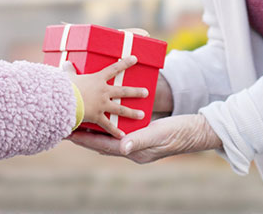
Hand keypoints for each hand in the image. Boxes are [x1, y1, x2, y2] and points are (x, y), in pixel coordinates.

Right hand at [65, 56, 148, 137]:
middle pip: (123, 91)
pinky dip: (115, 131)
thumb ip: (69, 71)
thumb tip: (66, 63)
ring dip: (132, 112)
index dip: (125, 63)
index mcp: (97, 79)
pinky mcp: (97, 116)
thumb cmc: (65, 85)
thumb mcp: (67, 76)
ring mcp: (102, 104)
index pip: (114, 68)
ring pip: (120, 109)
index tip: (135, 59)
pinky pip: (108, 125)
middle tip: (146, 92)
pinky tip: (123, 135)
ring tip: (142, 114)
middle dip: (136, 92)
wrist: (63, 99)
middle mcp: (103, 91)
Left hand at [69, 114, 220, 163]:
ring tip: (79, 118)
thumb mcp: (159, 134)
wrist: (197, 131)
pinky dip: (109, 121)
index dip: (84, 139)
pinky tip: (102, 112)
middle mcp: (131, 147)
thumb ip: (141, 140)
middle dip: (83, 134)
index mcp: (133, 150)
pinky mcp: (141, 132)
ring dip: (94, 126)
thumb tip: (123, 146)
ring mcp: (136, 141)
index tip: (68, 134)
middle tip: (66, 124)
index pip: (102, 145)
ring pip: (108, 134)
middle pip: (101, 141)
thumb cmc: (179, 133)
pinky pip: (119, 128)